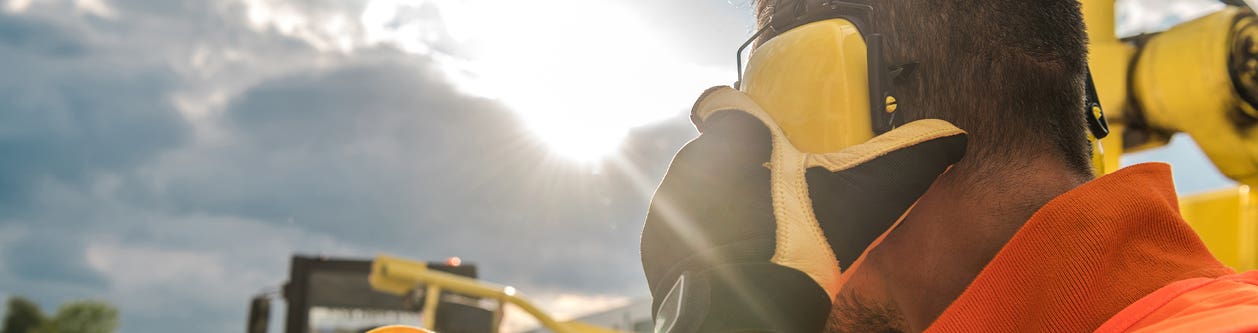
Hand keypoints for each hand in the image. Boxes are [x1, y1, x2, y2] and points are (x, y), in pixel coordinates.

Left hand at [641, 86, 965, 332]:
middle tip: (781, 201)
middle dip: (746, 170)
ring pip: (699, 189)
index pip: (724, 105)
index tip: (768, 141)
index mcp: (734, 139)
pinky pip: (681, 226)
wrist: (744, 311)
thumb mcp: (865, 197)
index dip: (745, 120)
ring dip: (724, 203)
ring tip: (762, 232)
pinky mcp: (656, 242)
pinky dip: (703, 236)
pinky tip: (735, 255)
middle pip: (719, 152)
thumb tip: (954, 137)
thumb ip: (908, 158)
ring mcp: (668, 204)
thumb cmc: (802, 246)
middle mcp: (690, 163)